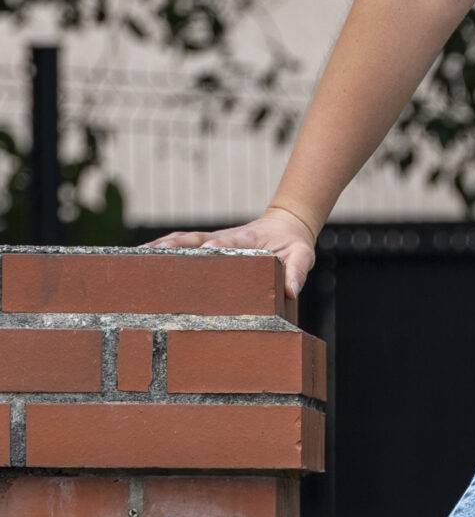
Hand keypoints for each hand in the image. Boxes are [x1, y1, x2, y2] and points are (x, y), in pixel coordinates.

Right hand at [140, 205, 317, 300]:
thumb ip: (298, 271)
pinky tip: (137, 261)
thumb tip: (291, 291)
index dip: (215, 249)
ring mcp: (210, 240)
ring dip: (156, 250)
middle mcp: (222, 239)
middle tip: (147, 261)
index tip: (203, 253)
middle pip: (191, 241)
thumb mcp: (303, 255)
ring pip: (179, 242)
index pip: (227, 244)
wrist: (285, 225)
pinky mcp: (204, 244)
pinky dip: (157, 252)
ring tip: (130, 263)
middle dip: (171, 249)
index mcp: (246, 242)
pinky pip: (178, 246)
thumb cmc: (293, 244)